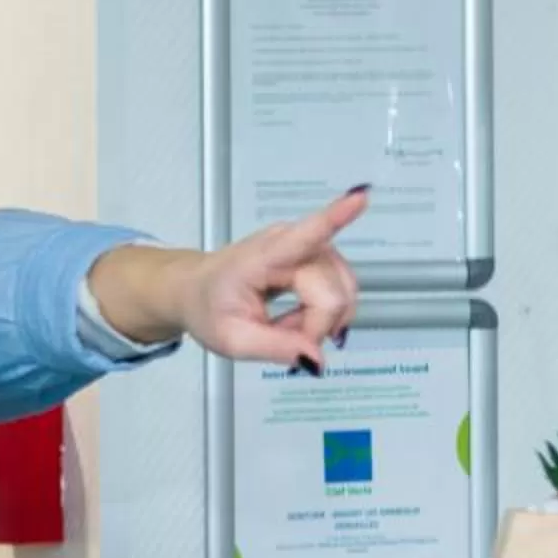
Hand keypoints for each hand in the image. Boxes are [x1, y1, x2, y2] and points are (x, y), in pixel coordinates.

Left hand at [91, 186, 366, 369]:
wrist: (196, 291)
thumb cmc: (209, 309)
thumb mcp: (232, 340)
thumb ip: (275, 349)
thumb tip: (317, 359)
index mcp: (261, 257)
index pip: (304, 235)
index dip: (336, 218)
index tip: (361, 197)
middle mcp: (290, 242)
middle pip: (333, 291)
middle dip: (318, 326)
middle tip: (286, 340)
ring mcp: (308, 246)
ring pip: (343, 291)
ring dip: (322, 320)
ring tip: (286, 325)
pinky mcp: (319, 256)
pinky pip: (340, 290)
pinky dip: (324, 314)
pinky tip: (298, 318)